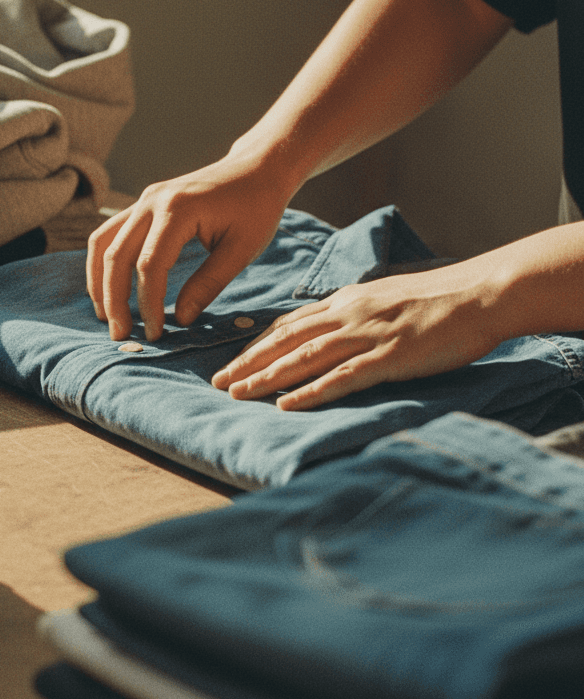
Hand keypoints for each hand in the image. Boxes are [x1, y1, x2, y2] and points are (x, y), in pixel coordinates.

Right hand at [86, 155, 292, 341]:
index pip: (149, 265)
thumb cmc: (257, 208)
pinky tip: (107, 288)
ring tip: (105, 316)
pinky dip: (103, 262)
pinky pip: (110, 234)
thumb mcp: (242, 250)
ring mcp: (144, 199)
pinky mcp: (143, 204)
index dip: (148, 303)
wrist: (257, 168)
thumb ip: (208, 284)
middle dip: (114, 300)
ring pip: (103, 243)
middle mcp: (152, 200)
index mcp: (178, 209)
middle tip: (120, 336)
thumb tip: (180, 319)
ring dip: (99, 282)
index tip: (156, 334)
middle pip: (116, 256)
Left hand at [211, 263, 503, 409]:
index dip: (257, 344)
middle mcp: (347, 315)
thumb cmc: (438, 299)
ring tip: (237, 394)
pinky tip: (286, 405)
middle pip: (285, 341)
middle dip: (248, 363)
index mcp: (345, 301)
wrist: (480, 293)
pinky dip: (310, 391)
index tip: (232, 361)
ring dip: (266, 377)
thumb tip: (332, 330)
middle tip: (218, 382)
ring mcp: (366, 335)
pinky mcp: (388, 357)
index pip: (289, 325)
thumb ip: (355, 314)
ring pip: (303, 358)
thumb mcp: (384, 298)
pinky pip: (341, 377)